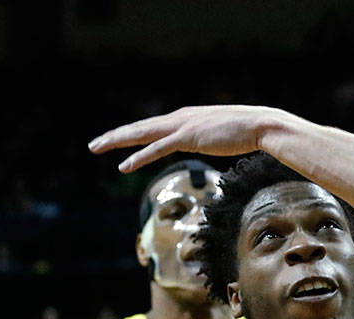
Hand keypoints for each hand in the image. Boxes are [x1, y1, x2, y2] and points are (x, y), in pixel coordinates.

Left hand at [89, 105, 284, 172]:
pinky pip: (157, 149)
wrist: (260, 125)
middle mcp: (179, 118)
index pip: (152, 127)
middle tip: (93, 145)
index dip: (132, 134)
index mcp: (185, 117)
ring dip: (117, 142)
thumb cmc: (247, 131)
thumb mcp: (221, 133)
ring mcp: (182, 126)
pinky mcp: (188, 138)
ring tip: (96, 149)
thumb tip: (209, 143)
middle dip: (114, 136)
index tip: (116, 140)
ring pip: (141, 135)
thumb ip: (209, 136)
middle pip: (139, 128)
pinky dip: (139, 157)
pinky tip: (124, 166)